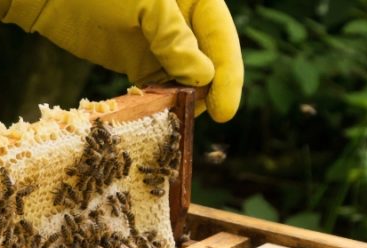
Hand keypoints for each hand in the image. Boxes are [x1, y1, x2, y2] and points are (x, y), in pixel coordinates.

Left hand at [0, 0, 243, 121]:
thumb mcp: (145, 3)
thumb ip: (174, 37)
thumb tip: (203, 76)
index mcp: (195, 0)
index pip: (221, 38)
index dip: (228, 77)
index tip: (224, 113)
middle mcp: (183, 22)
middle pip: (208, 63)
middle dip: (206, 91)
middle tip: (192, 116)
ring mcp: (161, 44)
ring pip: (185, 79)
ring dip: (182, 100)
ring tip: (171, 118)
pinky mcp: (138, 61)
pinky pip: (159, 87)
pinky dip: (159, 101)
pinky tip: (153, 114)